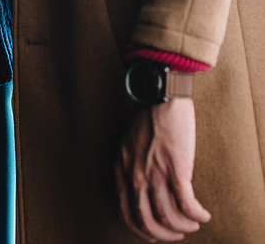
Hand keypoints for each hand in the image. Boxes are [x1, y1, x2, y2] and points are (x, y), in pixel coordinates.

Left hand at [115, 98, 210, 241]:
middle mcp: (135, 175)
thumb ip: (132, 166)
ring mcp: (155, 173)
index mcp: (122, 170)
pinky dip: (196, 214)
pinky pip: (187, 203)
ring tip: (193, 224)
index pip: (126, 213)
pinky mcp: (176, 168)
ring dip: (183, 227)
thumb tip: (144, 187)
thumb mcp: (129, 144)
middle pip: (146, 221)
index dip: (141, 230)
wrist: (160, 95)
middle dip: (163, 235)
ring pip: (168, 216)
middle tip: (176, 236)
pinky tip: (203, 214)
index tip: (154, 234)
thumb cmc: (147, 115)